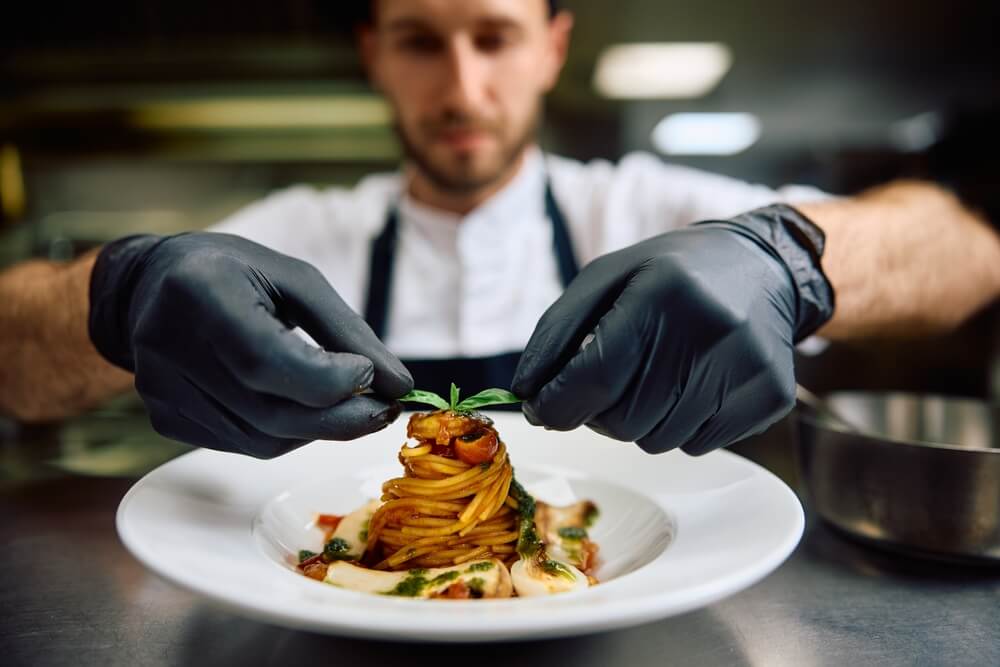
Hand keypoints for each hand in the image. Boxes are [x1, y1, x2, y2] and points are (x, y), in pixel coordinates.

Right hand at [89, 232, 412, 457]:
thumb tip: (399, 384)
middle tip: (384, 409)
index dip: (329, 380)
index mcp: (200, 294)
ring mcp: (162, 391)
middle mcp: (169, 348)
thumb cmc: (234, 272)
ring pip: (264, 439)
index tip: (371, 374)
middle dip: (342, 418)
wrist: (152, 284)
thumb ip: (348, 331)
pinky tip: (300, 403)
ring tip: (347, 402)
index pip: (267, 362)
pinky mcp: (166, 418)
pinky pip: (246, 443)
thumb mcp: (296, 280)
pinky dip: (288, 431)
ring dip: (320, 427)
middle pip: (270, 413)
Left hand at [512, 205, 833, 454]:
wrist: (763, 268)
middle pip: (623, 420)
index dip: (557, 405)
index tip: (542, 409)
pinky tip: (692, 384)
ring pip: (658, 441)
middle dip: (601, 411)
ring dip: (641, 419)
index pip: (595, 376)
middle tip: (610, 380)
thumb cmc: (669, 275)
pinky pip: (698, 446)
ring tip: (657, 374)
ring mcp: (746, 367)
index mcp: (662, 292)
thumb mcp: (606, 278)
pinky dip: (681, 426)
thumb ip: (557, 333)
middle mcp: (710, 331)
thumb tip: (526, 394)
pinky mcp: (769, 396)